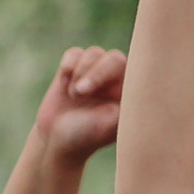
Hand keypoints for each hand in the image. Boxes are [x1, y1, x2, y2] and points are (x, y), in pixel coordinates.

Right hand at [30, 44, 126, 166]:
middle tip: (81, 93)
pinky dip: (68, 65)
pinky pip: (75, 53)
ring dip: (80, 73)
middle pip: (115, 58)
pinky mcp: (76, 69)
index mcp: (130, 96)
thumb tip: (138, 90)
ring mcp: (96, 74)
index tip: (97, 93)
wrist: (55, 140)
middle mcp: (116, 82)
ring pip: (94, 53)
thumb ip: (124, 107)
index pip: (137, 71)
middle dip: (95, 73)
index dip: (116, 77)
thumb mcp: (108, 126)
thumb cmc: (85, 137)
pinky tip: (64, 84)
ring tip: (74, 96)